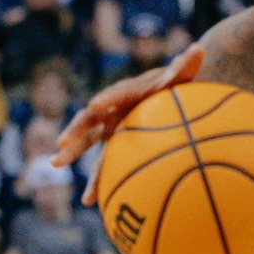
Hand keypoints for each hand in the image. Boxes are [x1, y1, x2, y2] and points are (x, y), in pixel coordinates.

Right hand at [58, 42, 204, 187]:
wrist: (170, 93)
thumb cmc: (178, 85)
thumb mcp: (184, 76)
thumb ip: (188, 65)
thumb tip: (199, 49)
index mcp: (130, 91)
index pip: (117, 94)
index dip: (107, 98)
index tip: (96, 105)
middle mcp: (113, 109)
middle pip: (91, 119)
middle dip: (75, 130)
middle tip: (61, 143)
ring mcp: (110, 127)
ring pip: (89, 142)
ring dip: (72, 153)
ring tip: (54, 166)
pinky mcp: (113, 143)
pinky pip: (104, 163)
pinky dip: (98, 182)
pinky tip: (91, 204)